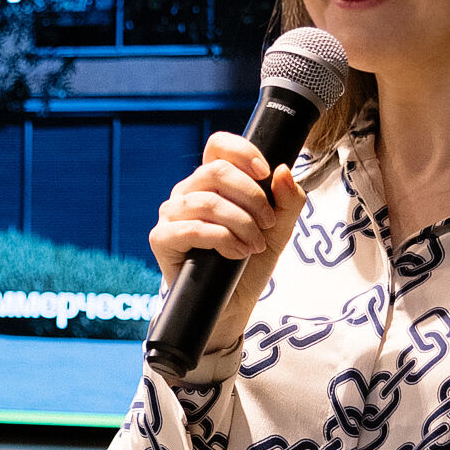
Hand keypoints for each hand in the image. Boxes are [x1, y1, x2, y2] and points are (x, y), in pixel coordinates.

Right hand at [150, 133, 306, 353]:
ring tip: (254, 244)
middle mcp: (187, 192)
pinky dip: (221, 239)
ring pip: (206, 201)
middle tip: (268, 223)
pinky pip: (191, 228)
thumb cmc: (250, 262)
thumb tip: (282, 171)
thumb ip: (287, 200)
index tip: (265, 173)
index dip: (242, 152)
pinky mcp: (162, 239)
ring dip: (240, 223)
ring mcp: (171, 215)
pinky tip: (236, 253)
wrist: (233, 303)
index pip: (218, 146)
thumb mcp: (278, 229)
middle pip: (215, 171)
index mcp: (211, 181)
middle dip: (251, 197)